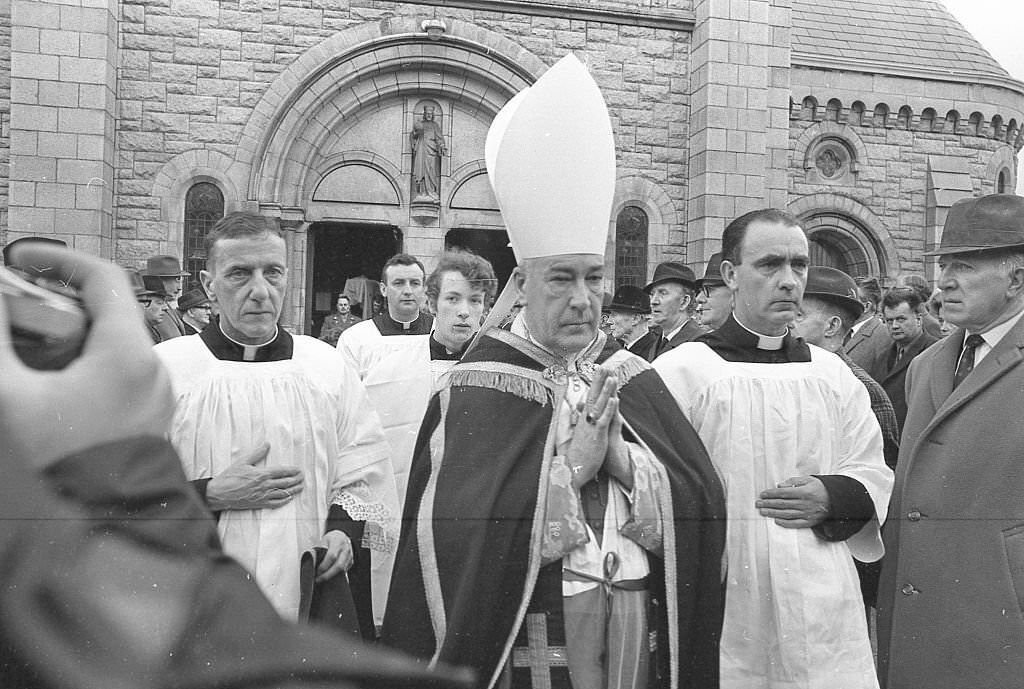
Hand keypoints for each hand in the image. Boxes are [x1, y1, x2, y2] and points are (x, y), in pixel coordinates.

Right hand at [0, 245, 174, 469]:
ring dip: (65, 338)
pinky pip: (118, 375)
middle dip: (54, 304)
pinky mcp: (150, 418)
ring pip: (110, 345)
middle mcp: (153, 369)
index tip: (20, 259)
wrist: (101, 533)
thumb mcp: (12, 396)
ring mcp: (156, 396)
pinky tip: (44, 386)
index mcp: (129, 354)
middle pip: (105, 312)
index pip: (104, 277)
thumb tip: (0, 296)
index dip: (58, 258)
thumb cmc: (60, 467)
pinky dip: (82, 366)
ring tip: (22, 356)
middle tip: (12, 313)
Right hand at [205, 443, 303, 510]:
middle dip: (296, 479)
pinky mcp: (259, 504)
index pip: (282, 471)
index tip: (299, 469)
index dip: (292, 470)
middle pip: (285, 482)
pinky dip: (284, 501)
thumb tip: (266, 444)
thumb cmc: (229, 477)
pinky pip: (275, 503)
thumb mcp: (242, 462)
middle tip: (303, 477)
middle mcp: (265, 485)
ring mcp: (262, 495)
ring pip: (282, 493)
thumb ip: (256, 453)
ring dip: (293, 490)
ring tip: (301, 487)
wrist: (219, 494)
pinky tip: (289, 498)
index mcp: (262, 474)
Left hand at [316, 530, 353, 581]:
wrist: (341, 536)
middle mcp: (346, 548)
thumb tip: (312, 564)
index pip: (332, 556)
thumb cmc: (330, 540)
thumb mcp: (323, 541)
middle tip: (318, 579)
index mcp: (338, 541)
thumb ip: (318, 551)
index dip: (324, 566)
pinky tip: (328, 576)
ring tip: (322, 579)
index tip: (317, 571)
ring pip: (342, 570)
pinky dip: (336, 575)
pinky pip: (344, 571)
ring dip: (331, 576)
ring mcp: (350, 555)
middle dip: (327, 575)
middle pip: (339, 566)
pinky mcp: (351, 561)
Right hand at [566, 366, 625, 487]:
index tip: (598, 373)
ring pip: (599, 405)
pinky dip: (608, 409)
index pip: (589, 399)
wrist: (571, 473)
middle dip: (598, 381)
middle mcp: (585, 421)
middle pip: (592, 396)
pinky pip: (603, 420)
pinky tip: (614, 399)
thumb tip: (568, 411)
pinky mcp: (596, 436)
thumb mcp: (571, 437)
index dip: (594, 385)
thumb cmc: (574, 457)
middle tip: (602, 366)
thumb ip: (569, 422)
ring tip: (611, 377)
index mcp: (581, 421)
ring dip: (606, 390)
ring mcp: (591, 428)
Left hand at [755, 476, 829, 528]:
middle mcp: (805, 503)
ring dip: (773, 513)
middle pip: (783, 504)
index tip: (762, 494)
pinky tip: (776, 521)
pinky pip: (796, 524)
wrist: (836, 500)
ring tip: (762, 512)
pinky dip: (786, 523)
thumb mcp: (808, 479)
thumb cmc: (820, 487)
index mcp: (804, 492)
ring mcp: (807, 514)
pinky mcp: (810, 522)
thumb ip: (793, 481)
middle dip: (768, 504)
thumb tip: (780, 486)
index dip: (771, 494)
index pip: (783, 493)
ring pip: (787, 514)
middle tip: (757, 504)